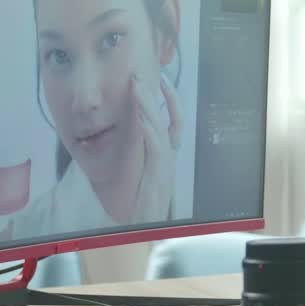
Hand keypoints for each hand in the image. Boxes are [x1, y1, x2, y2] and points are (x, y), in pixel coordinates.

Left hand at [131, 73, 181, 222]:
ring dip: (148, 106)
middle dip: (156, 95)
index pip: (172, 121)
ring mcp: (166, 165)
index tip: (159, 81)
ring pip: (161, 128)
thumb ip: (139, 159)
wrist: (147, 231)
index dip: (168, 100)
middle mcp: (169, 158)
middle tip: (142, 74)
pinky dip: (150, 129)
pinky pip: (156, 147)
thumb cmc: (142, 208)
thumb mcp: (140, 178)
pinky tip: (141, 117)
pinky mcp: (159, 175)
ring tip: (138, 88)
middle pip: (169, 118)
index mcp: (165, 156)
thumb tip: (132, 140)